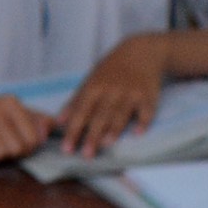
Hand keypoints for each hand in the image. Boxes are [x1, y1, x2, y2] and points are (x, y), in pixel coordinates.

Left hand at [54, 33, 172, 155]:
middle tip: (86, 154)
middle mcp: (111, 90)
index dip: (73, 131)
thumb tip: (59, 122)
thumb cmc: (110, 71)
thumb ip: (75, 102)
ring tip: (106, 145)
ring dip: (114, 129)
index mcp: (94, 88)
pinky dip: (143, 122)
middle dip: (92, 135)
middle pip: (100, 116)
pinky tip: (138, 134)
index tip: (66, 148)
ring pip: (121, 113)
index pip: (80, 112)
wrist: (140, 52)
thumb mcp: (90, 81)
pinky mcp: (148, 95)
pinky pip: (146, 111)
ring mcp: (131, 92)